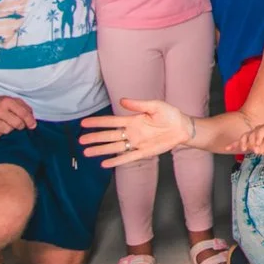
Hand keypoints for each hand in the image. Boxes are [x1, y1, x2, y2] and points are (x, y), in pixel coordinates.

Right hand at [0, 90, 36, 137]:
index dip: (30, 121)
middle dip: (19, 126)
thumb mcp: (11, 100)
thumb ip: (24, 108)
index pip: (23, 114)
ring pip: (7, 131)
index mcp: (7, 101)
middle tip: (16, 124)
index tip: (33, 126)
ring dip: (7, 129)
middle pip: (17, 124)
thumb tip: (32, 120)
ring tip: (3, 124)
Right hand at [80, 97, 195, 165]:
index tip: (84, 123)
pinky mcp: (144, 152)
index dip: (98, 122)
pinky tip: (105, 163)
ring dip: (101, 150)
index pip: (111, 121)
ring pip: (115, 147)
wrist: (182, 127)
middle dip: (95, 138)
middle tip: (81, 140)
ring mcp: (137, 143)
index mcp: (133, 120)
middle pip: (109, 135)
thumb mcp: (155, 106)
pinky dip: (117, 161)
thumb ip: (138, 104)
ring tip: (87, 152)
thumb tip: (121, 100)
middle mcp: (132, 132)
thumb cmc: (169, 114)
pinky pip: (128, 157)